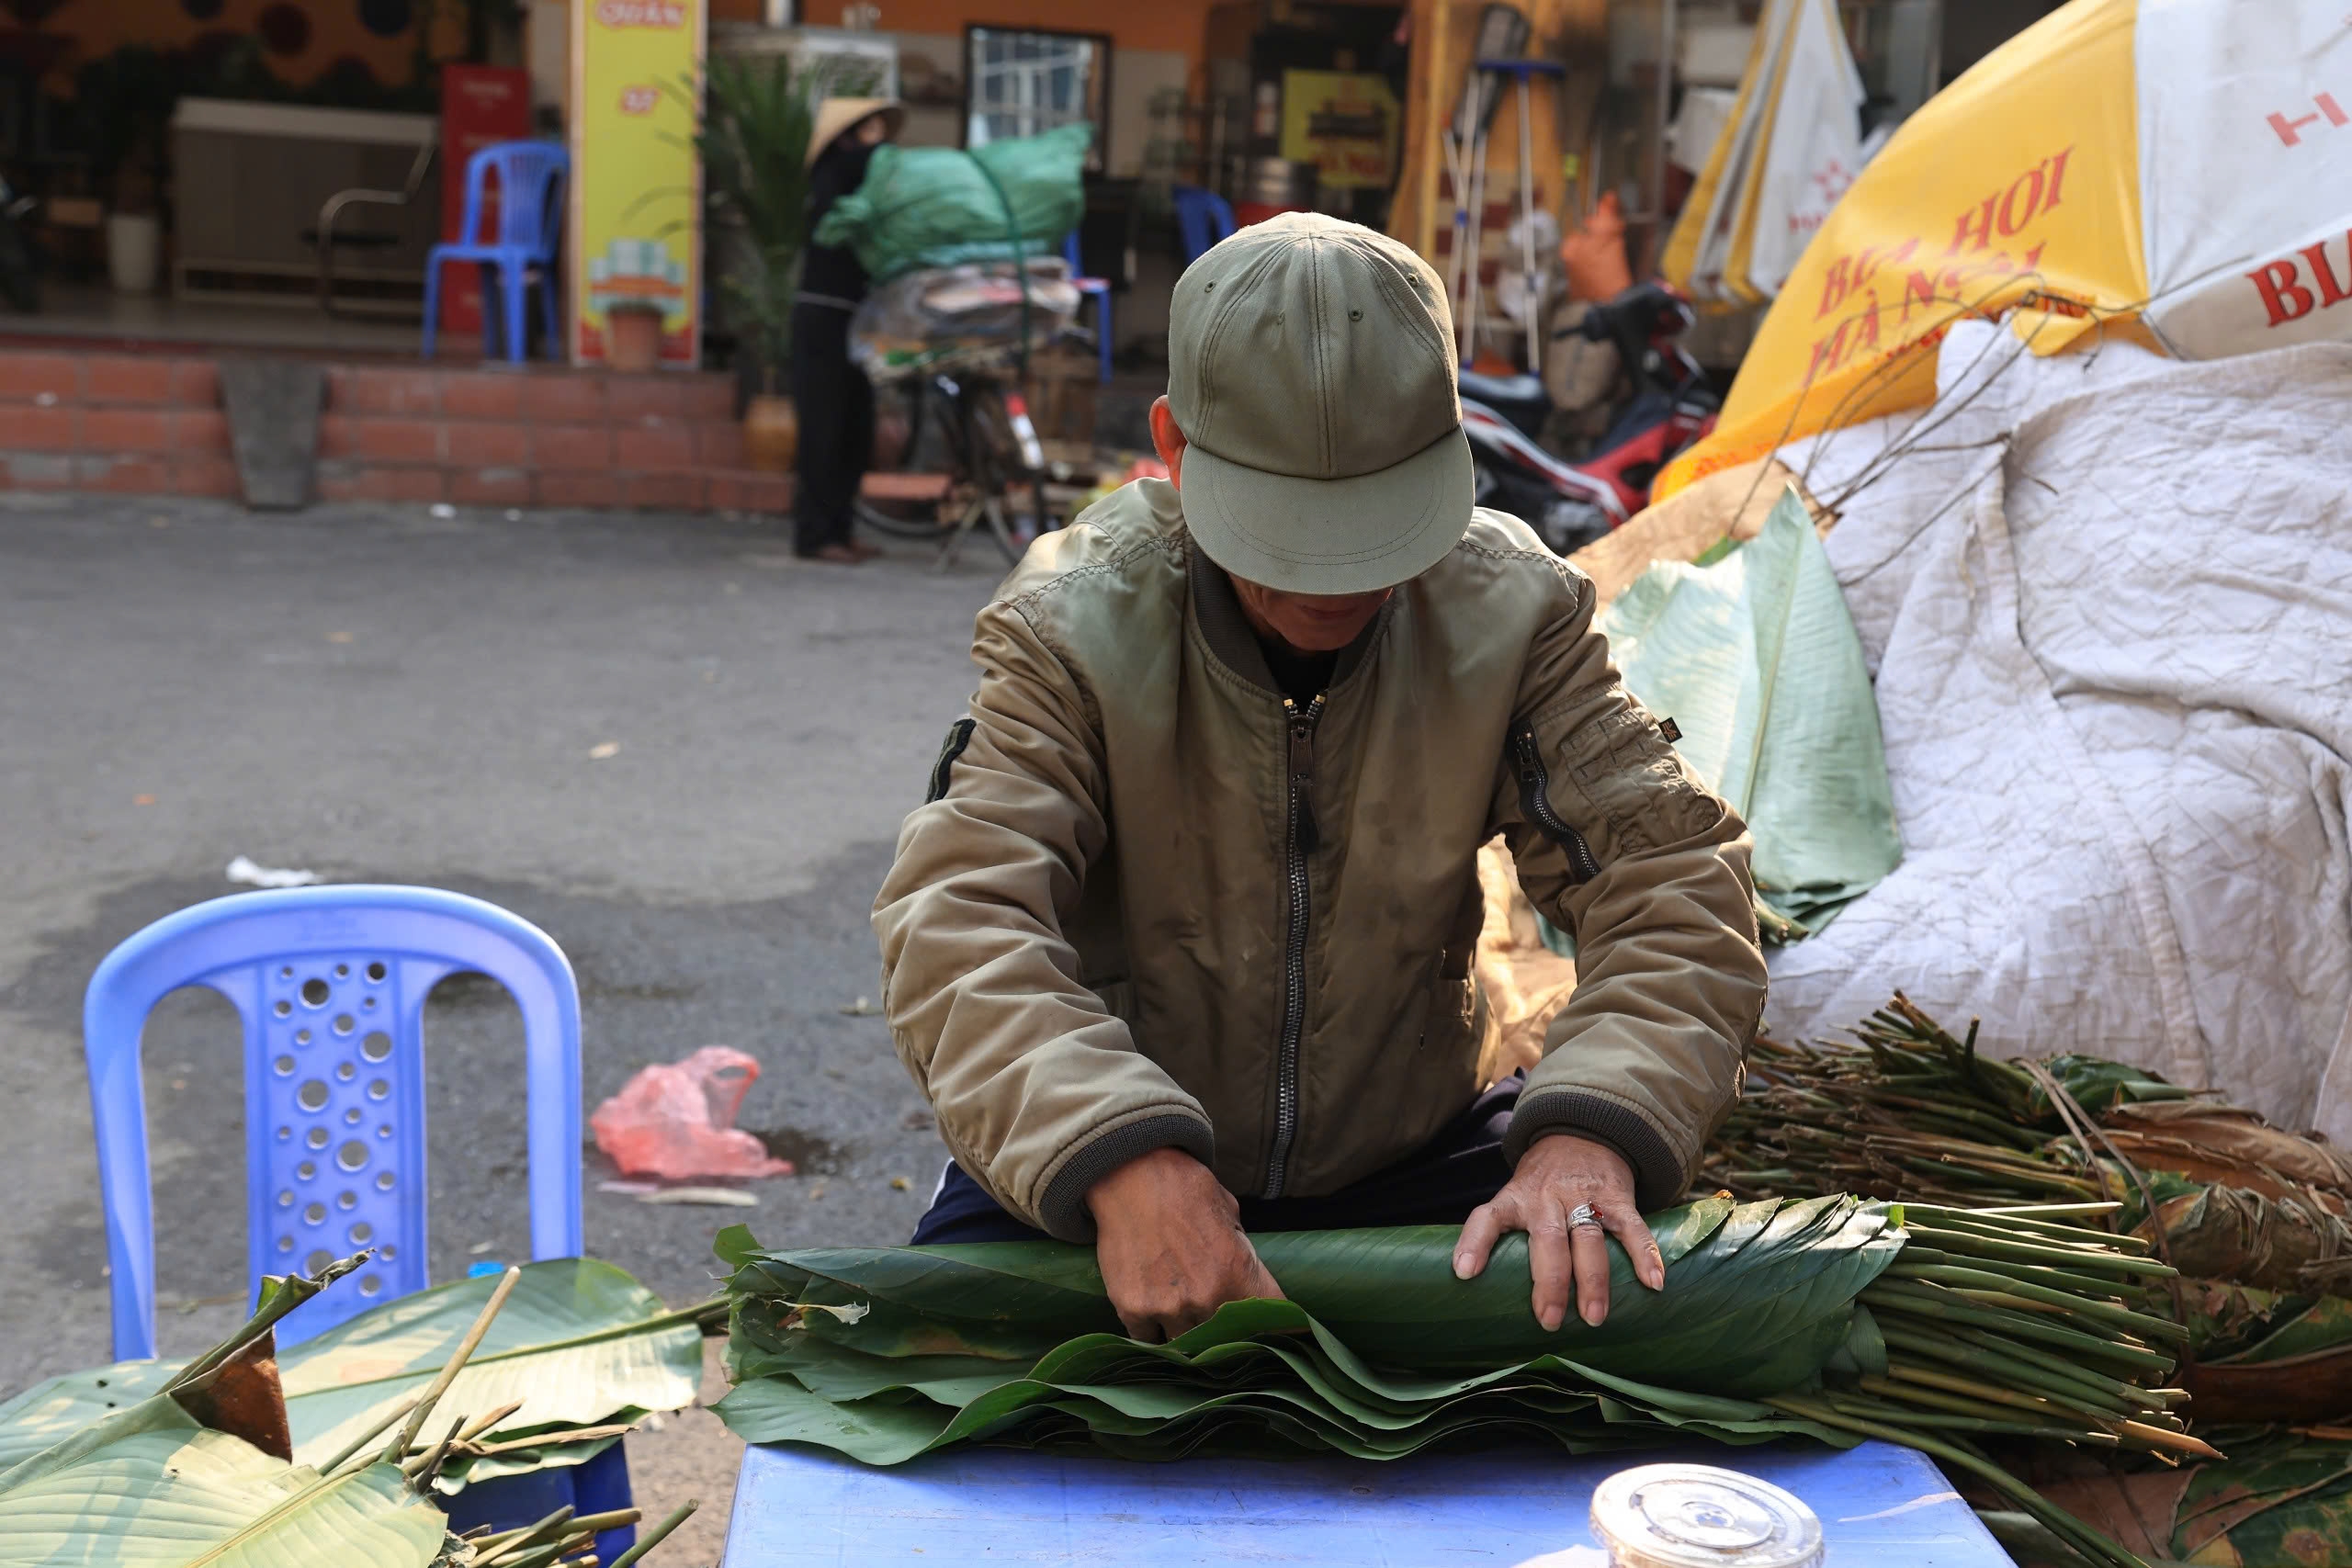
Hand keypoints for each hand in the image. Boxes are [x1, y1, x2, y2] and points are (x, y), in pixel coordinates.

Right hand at [1086, 1146, 1282, 1341]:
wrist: (1129, 1174)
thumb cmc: (1183, 1188)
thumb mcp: (1230, 1215)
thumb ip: (1242, 1255)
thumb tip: (1250, 1279)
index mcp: (1237, 1273)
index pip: (1271, 1319)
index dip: (1276, 1325)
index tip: (1273, 1331)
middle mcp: (1206, 1297)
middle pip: (1224, 1339)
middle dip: (1223, 1333)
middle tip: (1217, 1324)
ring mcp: (1167, 1307)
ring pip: (1185, 1345)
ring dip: (1185, 1333)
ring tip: (1180, 1315)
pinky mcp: (1132, 1308)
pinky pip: (1147, 1338)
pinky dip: (1151, 1329)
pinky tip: (1152, 1311)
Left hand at [1452, 1133, 1663, 1329]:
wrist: (1580, 1134)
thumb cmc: (1540, 1186)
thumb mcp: (1515, 1198)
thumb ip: (1507, 1236)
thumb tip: (1488, 1294)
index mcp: (1515, 1200)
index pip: (1487, 1218)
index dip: (1475, 1243)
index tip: (1465, 1272)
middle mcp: (1547, 1199)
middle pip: (1547, 1239)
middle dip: (1549, 1282)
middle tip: (1549, 1320)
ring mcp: (1584, 1198)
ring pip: (1588, 1239)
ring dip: (1593, 1280)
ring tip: (1594, 1318)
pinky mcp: (1617, 1199)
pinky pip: (1633, 1229)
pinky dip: (1645, 1256)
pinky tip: (1652, 1284)